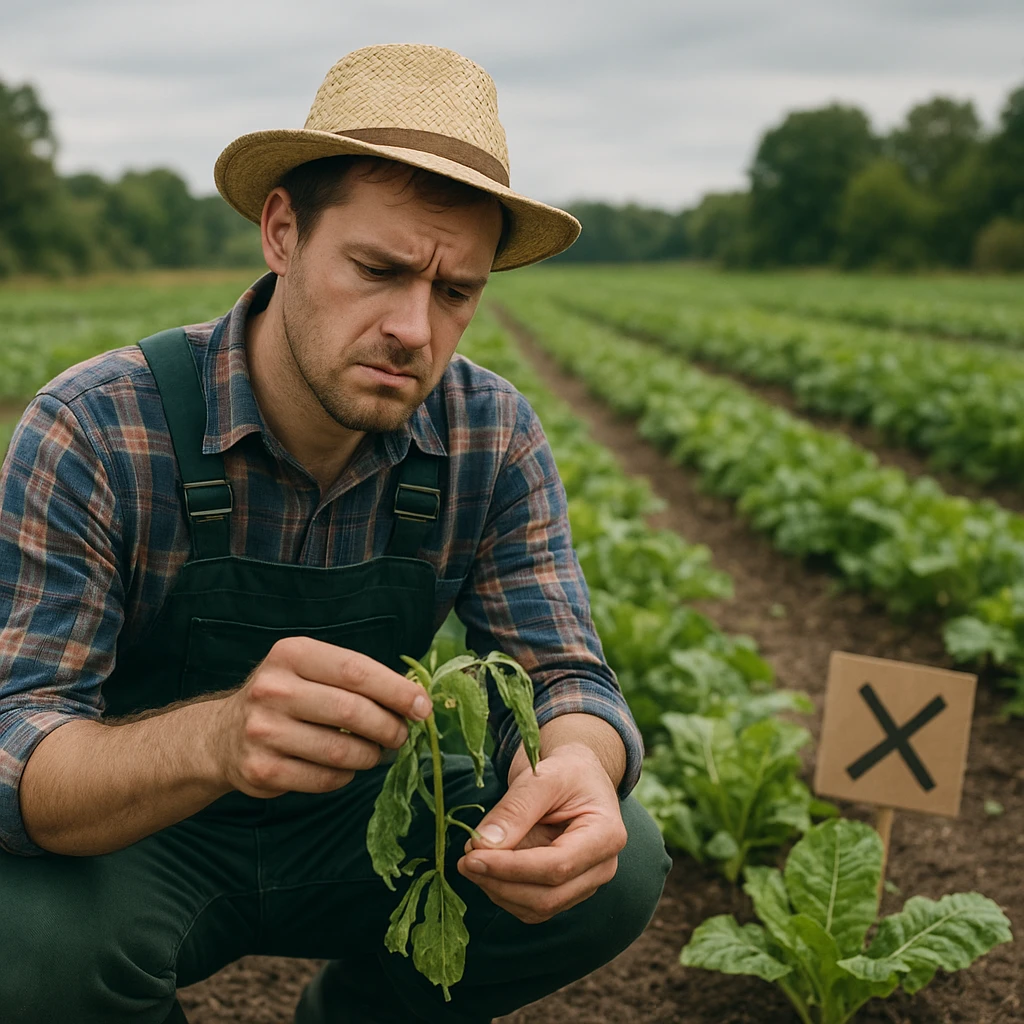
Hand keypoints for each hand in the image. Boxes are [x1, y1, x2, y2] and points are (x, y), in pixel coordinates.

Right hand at [210, 637, 432, 798]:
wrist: (222, 735)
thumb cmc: (286, 696)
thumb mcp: (311, 669)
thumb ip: (357, 677)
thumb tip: (415, 698)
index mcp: (293, 654)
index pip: (357, 671)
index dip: (397, 690)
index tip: (423, 707)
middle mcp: (273, 688)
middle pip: (352, 712)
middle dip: (389, 727)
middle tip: (401, 735)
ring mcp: (263, 730)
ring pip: (341, 751)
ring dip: (370, 756)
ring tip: (375, 753)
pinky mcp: (261, 769)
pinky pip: (324, 779)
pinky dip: (346, 776)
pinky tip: (346, 768)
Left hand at [456, 742, 626, 923]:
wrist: (577, 776)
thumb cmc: (566, 770)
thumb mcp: (542, 777)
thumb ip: (514, 809)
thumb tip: (481, 845)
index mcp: (607, 835)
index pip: (557, 866)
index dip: (512, 868)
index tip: (472, 857)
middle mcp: (602, 867)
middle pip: (548, 896)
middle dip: (500, 883)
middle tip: (464, 861)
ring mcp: (585, 883)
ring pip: (538, 907)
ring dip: (498, 891)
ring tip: (472, 859)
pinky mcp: (567, 890)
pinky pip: (533, 906)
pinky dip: (504, 893)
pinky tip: (487, 869)